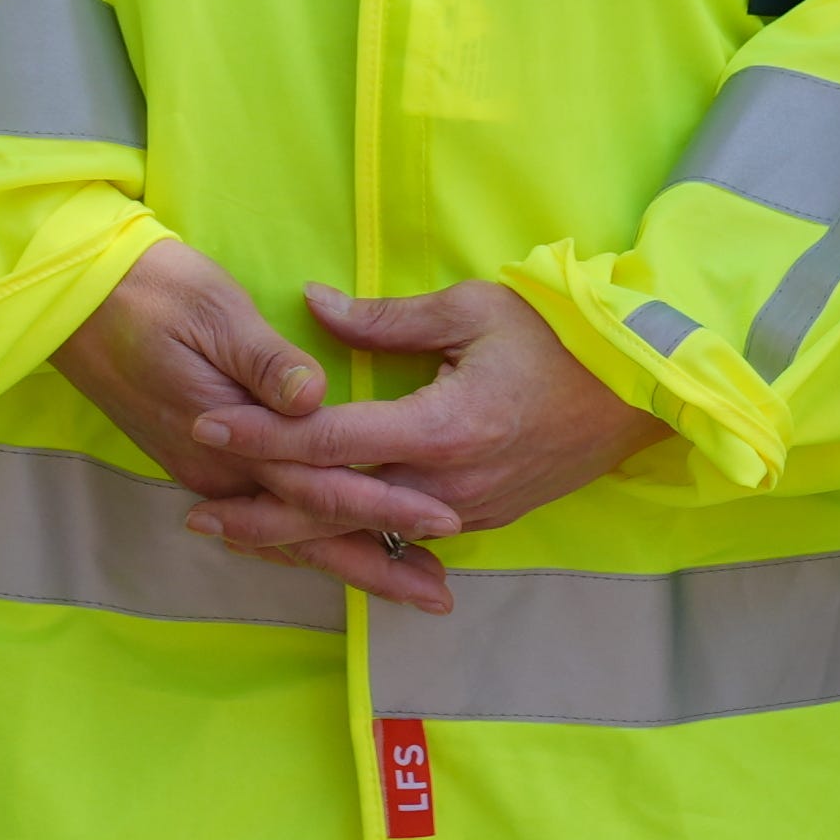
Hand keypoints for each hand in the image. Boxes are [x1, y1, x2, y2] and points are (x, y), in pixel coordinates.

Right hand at [47, 242, 448, 609]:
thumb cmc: (153, 291)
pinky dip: (302, 549)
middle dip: (378, 564)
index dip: (384, 506)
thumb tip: (313, 396)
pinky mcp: (200, 466)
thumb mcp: (213, 311)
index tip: (441, 523)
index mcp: (232, 435)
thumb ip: (264, 360)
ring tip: (406, 588)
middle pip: (310, 533)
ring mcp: (207, 475)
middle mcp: (219, 472)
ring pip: (286, 539)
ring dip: (348, 566)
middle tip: (439, 596)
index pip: (321, 485)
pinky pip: (259, 526)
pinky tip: (330, 558)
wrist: (78, 299)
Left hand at [183, 280, 669, 615]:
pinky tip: (310, 533)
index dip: (263, 437)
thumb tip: (311, 305)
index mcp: (441, 429)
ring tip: (237, 531)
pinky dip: (349, 534)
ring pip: (364, 532)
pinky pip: (400, 535)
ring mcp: (466, 513)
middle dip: (261, 514)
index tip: (207, 426)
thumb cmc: (560, 336)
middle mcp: (447, 487)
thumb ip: (384, 317)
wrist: (641, 392)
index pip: (329, 442)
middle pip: (334, 510)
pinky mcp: (481, 521)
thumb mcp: (472, 308)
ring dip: (298, 533)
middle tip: (197, 512)